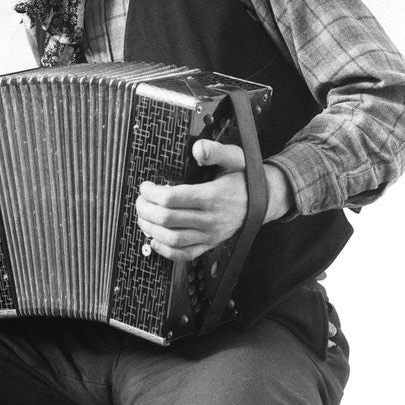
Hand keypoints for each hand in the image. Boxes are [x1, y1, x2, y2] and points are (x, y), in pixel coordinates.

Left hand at [135, 140, 292, 261]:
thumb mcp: (234, 157)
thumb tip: (197, 150)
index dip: (152, 193)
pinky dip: (166, 250)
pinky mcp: (210, 244)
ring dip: (151, 230)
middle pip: (168, 219)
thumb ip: (215, 151)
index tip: (145, 186)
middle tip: (139, 201)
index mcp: (213, 196)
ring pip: (173, 239)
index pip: (173, 198)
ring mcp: (210, 235)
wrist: (265, 200)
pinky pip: (185, 254)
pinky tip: (154, 239)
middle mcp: (210, 219)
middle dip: (146, 210)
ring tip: (142, 218)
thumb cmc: (245, 177)